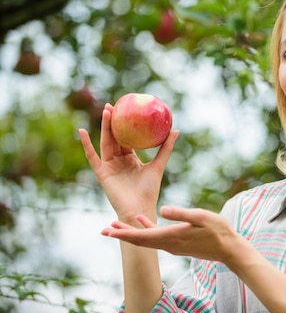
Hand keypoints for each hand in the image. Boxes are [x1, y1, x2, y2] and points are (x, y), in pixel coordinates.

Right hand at [79, 103, 178, 223]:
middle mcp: (119, 160)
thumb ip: (166, 148)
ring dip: (104, 127)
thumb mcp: (158, 165)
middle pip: (114, 137)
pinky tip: (81, 132)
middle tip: (112, 104)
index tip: (125, 108)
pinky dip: (86, 144)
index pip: (126, 137)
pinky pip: (92, 156)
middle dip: (112, 121)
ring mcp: (109, 166)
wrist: (139, 208)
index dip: (125, 124)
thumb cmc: (149, 190)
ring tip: (105, 111)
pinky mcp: (101, 173)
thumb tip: (176, 129)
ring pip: (105, 142)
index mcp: (131, 158)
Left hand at [101, 206, 240, 261]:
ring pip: (146, 239)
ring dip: (130, 233)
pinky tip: (142, 219)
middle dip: (121, 235)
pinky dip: (146, 229)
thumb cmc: (218, 231)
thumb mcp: (201, 217)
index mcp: (171, 236)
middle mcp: (168, 243)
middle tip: (104, 230)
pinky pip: (156, 236)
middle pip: (139, 240)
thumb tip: (162, 209)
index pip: (142, 237)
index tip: (109, 232)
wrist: (229, 249)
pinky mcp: (177, 242)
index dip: (124, 234)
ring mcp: (172, 244)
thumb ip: (181, 213)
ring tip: (116, 225)